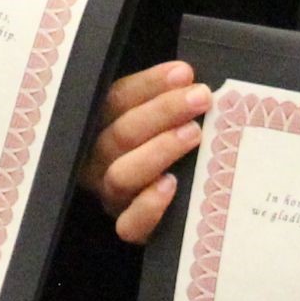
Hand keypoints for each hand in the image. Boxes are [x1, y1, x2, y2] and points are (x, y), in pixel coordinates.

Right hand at [82, 60, 209, 244]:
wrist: (163, 208)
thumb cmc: (162, 148)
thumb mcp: (158, 121)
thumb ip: (169, 101)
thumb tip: (194, 81)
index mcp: (102, 126)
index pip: (117, 99)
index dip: (149, 85)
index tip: (183, 73)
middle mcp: (100, 161)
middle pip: (121, 134)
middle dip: (163, 111)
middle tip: (200, 97)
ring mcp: (112, 196)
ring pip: (122, 174)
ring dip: (158, 150)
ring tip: (193, 134)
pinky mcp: (128, 227)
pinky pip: (130, 224)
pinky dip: (149, 206)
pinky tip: (172, 185)